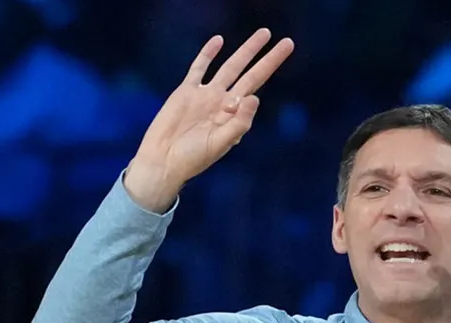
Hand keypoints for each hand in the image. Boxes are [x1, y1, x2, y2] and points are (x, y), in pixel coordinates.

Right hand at [123, 29, 294, 211]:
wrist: (162, 160)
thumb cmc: (192, 158)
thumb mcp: (220, 143)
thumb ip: (239, 123)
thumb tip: (255, 97)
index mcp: (234, 117)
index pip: (256, 92)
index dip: (268, 79)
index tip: (265, 76)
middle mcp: (223, 103)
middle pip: (250, 74)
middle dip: (267, 59)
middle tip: (287, 43)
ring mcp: (205, 95)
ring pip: (230, 66)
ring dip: (246, 51)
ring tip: (264, 34)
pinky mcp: (186, 91)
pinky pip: (199, 68)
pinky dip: (208, 54)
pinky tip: (219, 40)